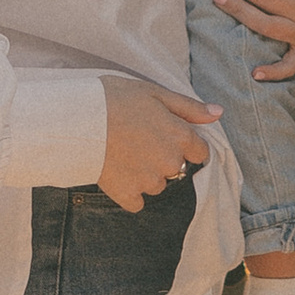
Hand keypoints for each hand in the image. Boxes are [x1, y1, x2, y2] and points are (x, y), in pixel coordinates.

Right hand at [98, 77, 221, 210]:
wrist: (76, 120)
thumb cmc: (114, 99)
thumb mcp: (155, 93)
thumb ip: (189, 107)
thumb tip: (219, 113)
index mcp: (180, 136)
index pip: (200, 152)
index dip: (185, 144)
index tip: (165, 136)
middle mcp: (170, 162)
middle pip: (178, 168)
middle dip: (164, 158)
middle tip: (138, 141)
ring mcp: (149, 181)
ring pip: (158, 185)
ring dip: (147, 175)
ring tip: (124, 155)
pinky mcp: (127, 194)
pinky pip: (137, 202)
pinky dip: (130, 192)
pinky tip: (116, 174)